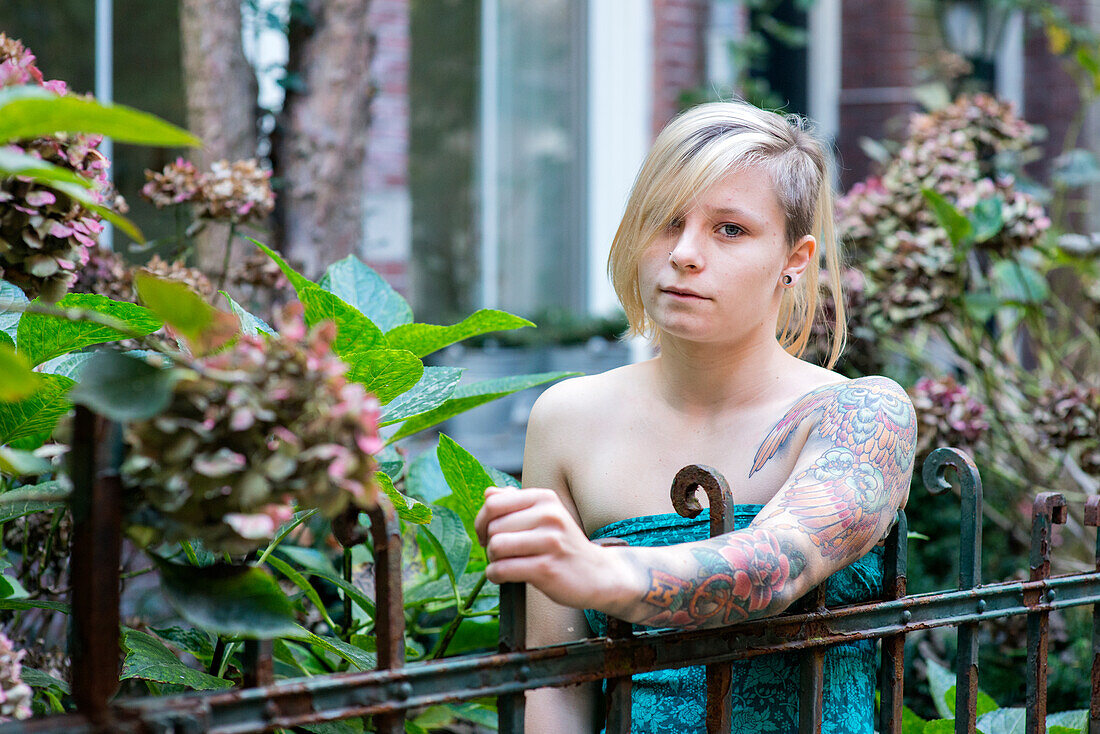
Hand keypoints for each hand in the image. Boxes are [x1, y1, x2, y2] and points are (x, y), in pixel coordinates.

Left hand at [474, 486, 628, 611]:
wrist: (596, 574)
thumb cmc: (562, 544)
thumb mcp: (545, 516)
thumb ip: (515, 502)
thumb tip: (488, 494)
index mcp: (545, 499)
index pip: (494, 503)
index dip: (482, 520)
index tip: (486, 534)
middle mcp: (549, 516)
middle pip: (493, 527)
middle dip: (489, 543)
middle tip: (500, 553)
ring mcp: (549, 542)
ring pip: (496, 547)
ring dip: (492, 560)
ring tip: (504, 563)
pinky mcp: (546, 568)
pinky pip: (502, 569)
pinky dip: (495, 575)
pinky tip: (503, 576)